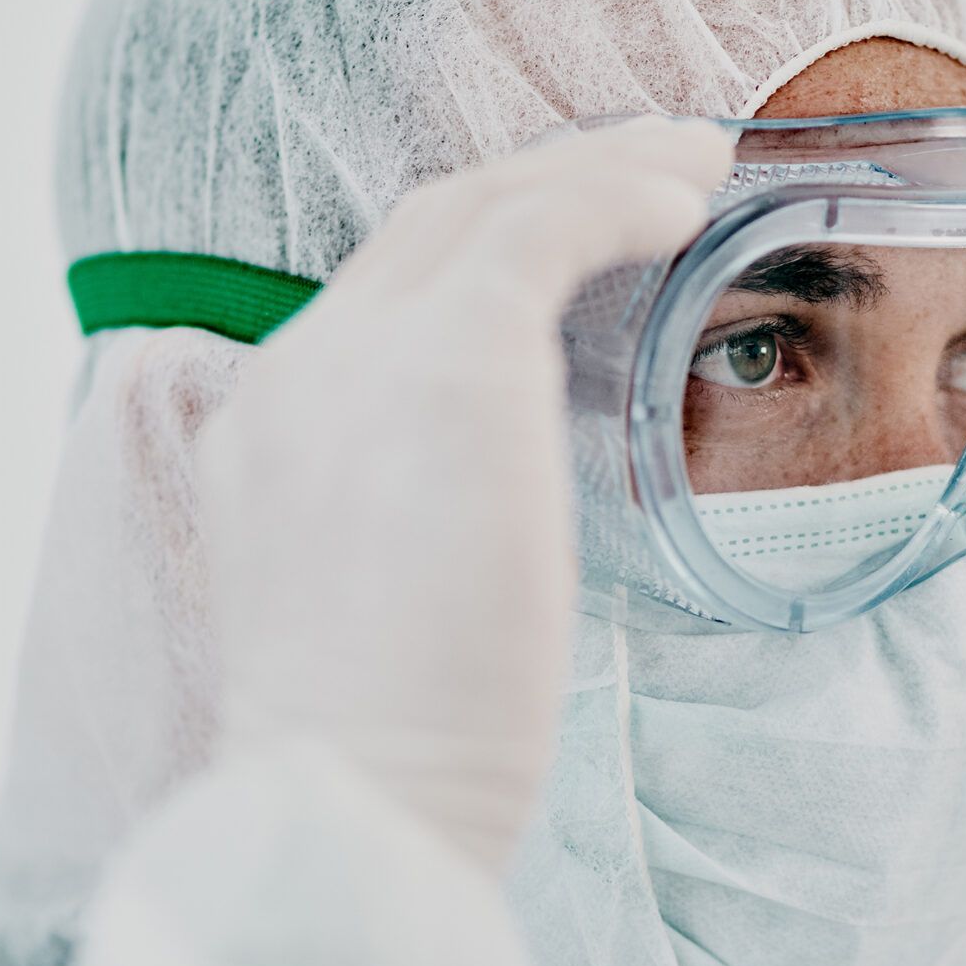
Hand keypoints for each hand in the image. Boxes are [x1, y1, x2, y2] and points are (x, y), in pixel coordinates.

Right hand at [195, 119, 730, 870]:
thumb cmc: (389, 759)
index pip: (379, 296)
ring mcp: (362, 358)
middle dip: (545, 178)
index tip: (571, 238)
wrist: (354, 804)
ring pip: (487, 205)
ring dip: (599, 167)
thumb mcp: (369, 614)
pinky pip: (546, 229)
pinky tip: (689, 201)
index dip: (482, 249)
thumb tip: (489, 523)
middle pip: (428, 224)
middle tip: (648, 165)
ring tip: (694, 161)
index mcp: (270, 432)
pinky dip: (619, 196)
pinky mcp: (453, 363)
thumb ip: (407, 529)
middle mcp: (300, 372)